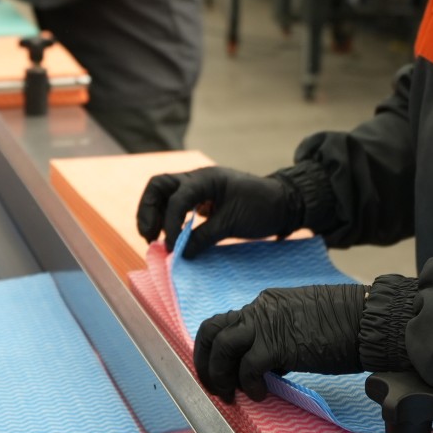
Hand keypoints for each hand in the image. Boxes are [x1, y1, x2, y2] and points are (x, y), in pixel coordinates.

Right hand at [136, 167, 303, 258]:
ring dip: (154, 215)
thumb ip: (204, 237)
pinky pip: (176, 205)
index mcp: (206, 179)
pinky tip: (170, 236)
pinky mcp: (201, 200)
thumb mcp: (232, 223)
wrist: (283, 203)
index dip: (170, 223)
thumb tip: (180, 254)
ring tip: (154, 239)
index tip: (172, 246)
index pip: (176, 198)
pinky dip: (168, 219)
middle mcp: (197, 179)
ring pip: (163, 195)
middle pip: (158, 186)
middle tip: (149, 236)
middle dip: (148, 210)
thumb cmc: (261, 208)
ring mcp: (197, 188)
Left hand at [193, 284, 366, 402]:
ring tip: (231, 395)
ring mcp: (267, 324)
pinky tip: (261, 396)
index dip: (217, 350)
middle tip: (214, 386)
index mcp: (266, 304)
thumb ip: (280, 337)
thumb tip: (271, 365)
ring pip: (221, 345)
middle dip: (204, 361)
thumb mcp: (304, 324)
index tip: (221, 371)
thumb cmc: (346, 325)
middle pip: (211, 329)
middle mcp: (260, 309)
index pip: (227, 323)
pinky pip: (248, 367)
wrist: (369, 319)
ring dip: (220, 374)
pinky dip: (249, 385)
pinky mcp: (279, 343)